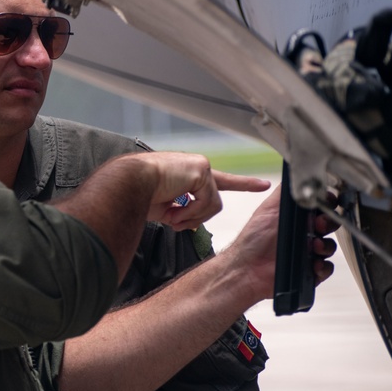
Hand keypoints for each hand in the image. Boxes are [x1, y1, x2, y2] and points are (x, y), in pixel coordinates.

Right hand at [141, 152, 270, 230]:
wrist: (127, 183)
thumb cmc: (138, 194)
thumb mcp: (164, 206)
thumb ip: (181, 211)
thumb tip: (187, 223)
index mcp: (188, 174)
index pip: (221, 180)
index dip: (243, 183)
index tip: (263, 184)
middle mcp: (197, 167)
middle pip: (215, 201)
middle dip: (197, 217)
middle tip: (175, 221)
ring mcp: (201, 167)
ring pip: (213, 204)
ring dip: (191, 217)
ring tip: (171, 218)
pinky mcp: (201, 170)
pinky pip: (207, 202)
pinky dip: (190, 213)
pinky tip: (174, 212)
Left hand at [223, 185, 338, 301]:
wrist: (247, 267)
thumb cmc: (253, 238)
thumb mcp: (269, 208)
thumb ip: (285, 192)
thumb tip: (296, 172)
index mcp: (297, 218)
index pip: (321, 207)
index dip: (327, 206)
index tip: (324, 206)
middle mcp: (303, 233)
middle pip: (330, 225)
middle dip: (328, 224)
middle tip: (318, 225)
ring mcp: (307, 252)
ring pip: (329, 246)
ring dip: (325, 246)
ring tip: (313, 246)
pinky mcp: (308, 270)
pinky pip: (327, 268)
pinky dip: (323, 267)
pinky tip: (314, 264)